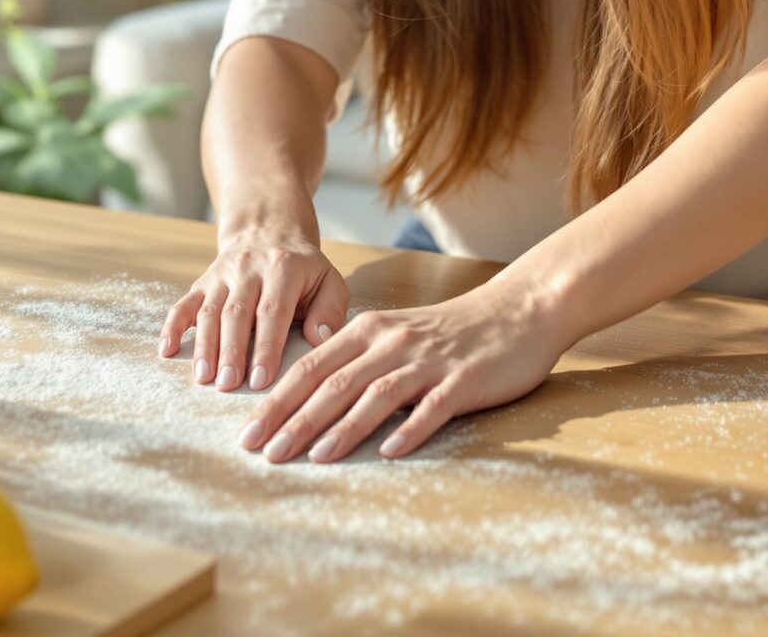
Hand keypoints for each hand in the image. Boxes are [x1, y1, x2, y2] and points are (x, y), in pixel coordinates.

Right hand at [157, 227, 349, 392]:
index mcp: (283, 268)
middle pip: (236, 313)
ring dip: (204, 346)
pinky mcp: (202, 283)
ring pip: (209, 312)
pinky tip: (166, 350)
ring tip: (203, 378)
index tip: (261, 379)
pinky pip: (183, 304)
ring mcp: (221, 275)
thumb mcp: (328, 281)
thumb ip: (330, 311)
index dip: (266, 346)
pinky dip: (173, 327)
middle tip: (228, 385)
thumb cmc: (303, 270)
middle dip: (231, 351)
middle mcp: (248, 269)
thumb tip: (321, 341)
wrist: (268, 233)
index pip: (273, 311)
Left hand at [235, 281, 569, 463]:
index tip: (247, 432)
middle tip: (263, 452)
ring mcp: (429, 361)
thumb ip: (359, 360)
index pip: (311, 367)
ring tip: (312, 457)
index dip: (276, 400)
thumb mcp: (397, 335)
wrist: (519, 310)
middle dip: (294, 419)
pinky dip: (410, 429)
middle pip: (333, 383)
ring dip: (341, 428)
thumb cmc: (453, 331)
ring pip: (375, 395)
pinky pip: (432, 407)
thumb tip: (312, 399)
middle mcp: (392, 343)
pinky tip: (390, 452)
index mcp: (370, 331)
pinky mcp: (464, 380)